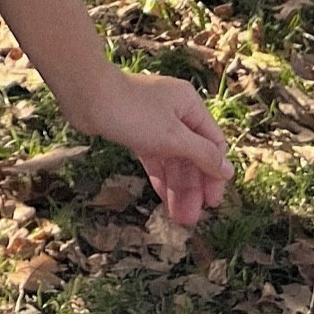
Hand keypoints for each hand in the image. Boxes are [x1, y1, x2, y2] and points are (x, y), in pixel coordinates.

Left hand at [69, 64, 230, 225]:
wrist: (86, 95)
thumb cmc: (133, 111)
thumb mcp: (173, 136)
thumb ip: (202, 154)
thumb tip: (227, 170)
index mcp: (191, 106)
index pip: (213, 145)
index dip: (214, 175)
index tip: (212, 203)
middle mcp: (176, 112)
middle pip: (192, 155)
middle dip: (193, 187)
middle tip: (190, 219)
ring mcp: (155, 121)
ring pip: (172, 159)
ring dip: (177, 187)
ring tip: (178, 218)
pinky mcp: (135, 130)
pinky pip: (155, 157)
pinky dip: (160, 176)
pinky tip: (164, 198)